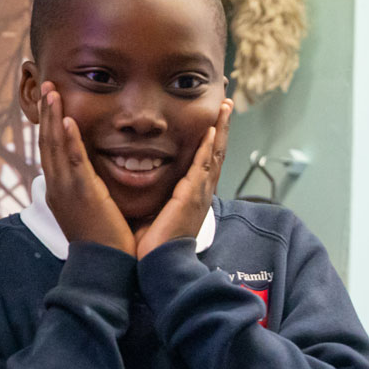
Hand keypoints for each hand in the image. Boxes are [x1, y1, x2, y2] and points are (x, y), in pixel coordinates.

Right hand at [38, 83, 133, 253]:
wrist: (105, 267)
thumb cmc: (105, 241)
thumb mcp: (93, 209)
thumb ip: (91, 190)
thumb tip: (95, 179)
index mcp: (61, 191)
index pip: (52, 151)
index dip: (50, 126)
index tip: (51, 103)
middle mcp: (58, 187)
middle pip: (47, 142)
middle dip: (47, 113)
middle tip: (46, 87)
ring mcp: (66, 190)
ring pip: (55, 146)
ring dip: (53, 117)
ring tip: (52, 92)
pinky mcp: (81, 194)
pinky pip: (72, 161)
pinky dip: (67, 139)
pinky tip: (66, 120)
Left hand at [134, 100, 231, 257]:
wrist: (160, 265)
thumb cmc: (154, 245)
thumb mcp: (156, 213)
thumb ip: (155, 196)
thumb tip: (141, 182)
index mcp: (193, 195)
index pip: (206, 160)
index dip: (211, 139)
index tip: (213, 120)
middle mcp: (202, 191)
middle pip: (218, 152)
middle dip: (222, 126)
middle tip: (226, 103)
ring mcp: (200, 193)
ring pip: (216, 153)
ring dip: (221, 128)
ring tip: (225, 106)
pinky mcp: (192, 196)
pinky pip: (204, 166)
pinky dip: (209, 147)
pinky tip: (211, 130)